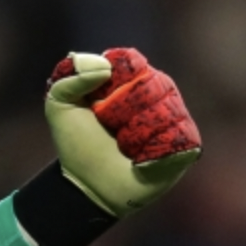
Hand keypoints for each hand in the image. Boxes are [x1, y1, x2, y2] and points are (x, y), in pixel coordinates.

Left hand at [45, 48, 201, 216]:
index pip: (132, 62)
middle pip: (153, 82)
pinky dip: (154, 145)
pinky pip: (179, 133)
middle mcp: (155, 94)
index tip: (99, 100)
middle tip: (108, 124)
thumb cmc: (77, 143)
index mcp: (128, 80)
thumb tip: (105, 67)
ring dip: (137, 128)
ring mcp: (173, 118)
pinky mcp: (186, 143)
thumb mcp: (59, 104)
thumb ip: (70, 75)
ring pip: (167, 107)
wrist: (89, 183)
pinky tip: (139, 156)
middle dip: (123, 106)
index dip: (116, 79)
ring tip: (124, 143)